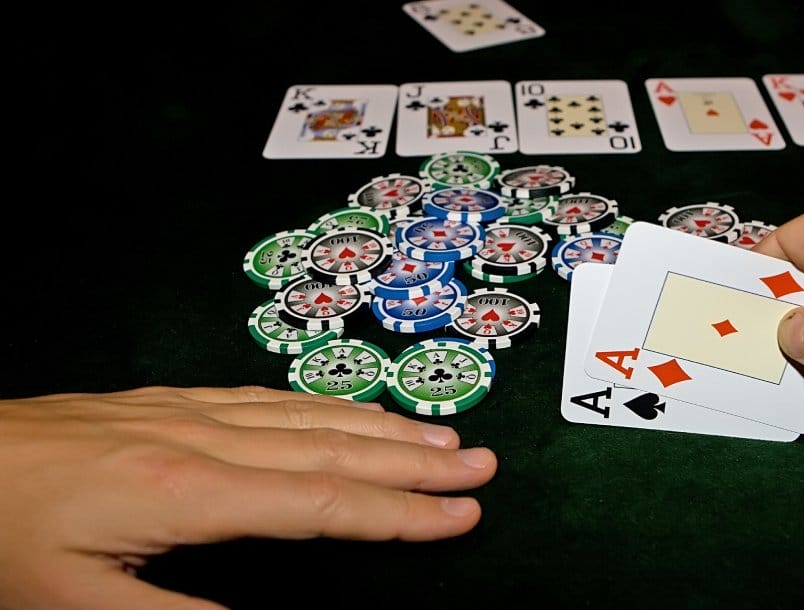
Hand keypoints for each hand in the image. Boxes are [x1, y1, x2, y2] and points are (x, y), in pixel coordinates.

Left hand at [0, 386, 497, 609]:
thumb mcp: (67, 602)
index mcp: (183, 490)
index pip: (320, 502)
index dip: (398, 513)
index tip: (460, 515)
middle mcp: (200, 439)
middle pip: (332, 447)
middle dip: (414, 458)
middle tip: (480, 463)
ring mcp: (185, 411)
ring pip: (308, 414)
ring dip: (382, 425)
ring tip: (440, 435)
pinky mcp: (167, 401)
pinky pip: (269, 396)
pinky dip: (326, 404)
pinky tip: (348, 409)